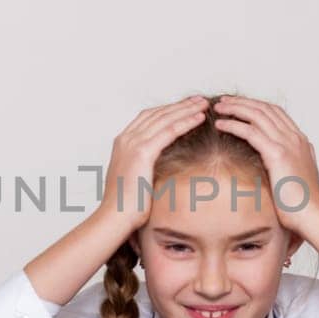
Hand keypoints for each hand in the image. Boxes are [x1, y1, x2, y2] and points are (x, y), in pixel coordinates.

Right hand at [96, 96, 209, 234]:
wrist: (114, 217)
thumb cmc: (126, 205)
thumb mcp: (135, 178)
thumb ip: (144, 166)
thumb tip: (160, 167)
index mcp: (122, 143)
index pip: (148, 118)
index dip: (168, 110)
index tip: (186, 107)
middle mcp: (126, 139)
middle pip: (157, 113)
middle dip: (179, 105)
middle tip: (199, 100)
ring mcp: (132, 144)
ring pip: (165, 118)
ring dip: (186, 109)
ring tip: (203, 104)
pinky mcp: (142, 152)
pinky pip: (169, 131)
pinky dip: (185, 122)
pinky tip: (199, 118)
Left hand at [212, 95, 318, 232]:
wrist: (312, 216)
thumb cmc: (302, 204)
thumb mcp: (296, 177)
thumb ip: (288, 164)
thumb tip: (276, 163)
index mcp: (300, 142)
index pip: (276, 113)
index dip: (256, 106)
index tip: (239, 105)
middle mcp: (295, 138)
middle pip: (266, 109)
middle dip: (243, 102)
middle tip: (224, 101)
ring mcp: (288, 144)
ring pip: (257, 115)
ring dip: (235, 108)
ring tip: (218, 108)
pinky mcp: (277, 154)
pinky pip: (250, 132)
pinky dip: (234, 124)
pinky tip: (221, 124)